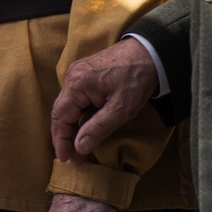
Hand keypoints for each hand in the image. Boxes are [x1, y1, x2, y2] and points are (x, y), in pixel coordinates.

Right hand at [52, 38, 158, 162]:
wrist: (150, 52)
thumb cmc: (137, 79)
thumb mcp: (121, 109)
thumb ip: (98, 128)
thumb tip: (79, 147)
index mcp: (77, 84)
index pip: (60, 117)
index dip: (61, 141)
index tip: (66, 159)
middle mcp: (72, 76)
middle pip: (60, 112)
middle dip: (65, 137)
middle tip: (74, 159)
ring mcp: (78, 73)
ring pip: (67, 106)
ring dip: (71, 127)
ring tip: (78, 147)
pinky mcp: (85, 73)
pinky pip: (75, 98)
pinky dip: (77, 116)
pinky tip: (84, 128)